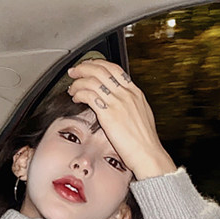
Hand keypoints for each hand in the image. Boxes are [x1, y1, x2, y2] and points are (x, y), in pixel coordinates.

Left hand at [66, 59, 176, 180]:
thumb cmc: (145, 141)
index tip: (89, 66)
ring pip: (92, 80)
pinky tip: (76, 98)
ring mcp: (117, 103)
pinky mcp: (108, 114)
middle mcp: (126, 94)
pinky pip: (88, 95)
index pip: (114, 69)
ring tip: (72, 87)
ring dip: (78, 82)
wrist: (147, 154)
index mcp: (135, 93)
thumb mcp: (141, 115)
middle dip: (84, 68)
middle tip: (74, 71)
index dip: (98, 64)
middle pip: (101, 70)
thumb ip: (130, 105)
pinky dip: (79, 93)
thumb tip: (120, 102)